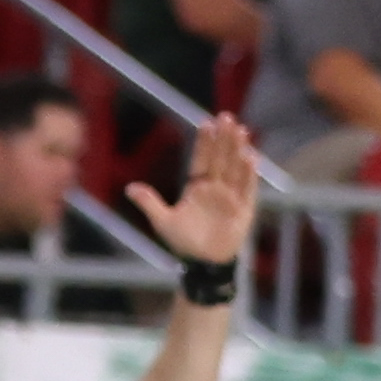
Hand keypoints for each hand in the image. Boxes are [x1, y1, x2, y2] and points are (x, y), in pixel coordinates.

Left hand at [126, 113, 258, 265]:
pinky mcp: (243, 209)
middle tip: (226, 116)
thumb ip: (149, 202)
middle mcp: (215, 188)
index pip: (201, 160)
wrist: (202, 264)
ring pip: (234, 168)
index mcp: (196, 188)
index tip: (205, 122)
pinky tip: (251, 157)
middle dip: (223, 138)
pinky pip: (247, 188)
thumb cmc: (183, 243)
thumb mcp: (163, 221)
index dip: (204, 142)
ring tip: (240, 130)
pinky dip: (248, 174)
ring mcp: (230, 197)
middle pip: (220, 158)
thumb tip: (130, 187)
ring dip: (237, 149)